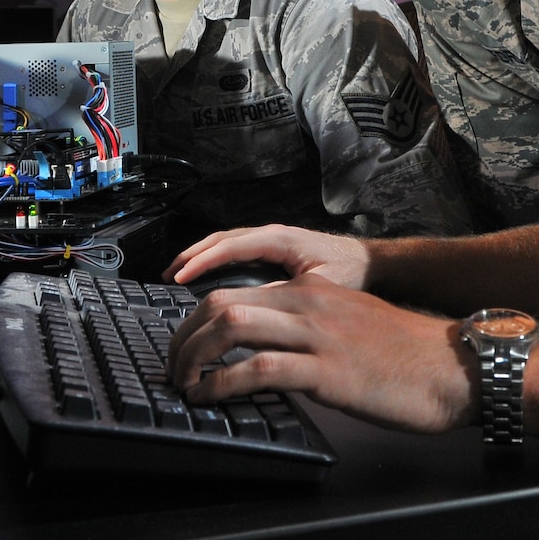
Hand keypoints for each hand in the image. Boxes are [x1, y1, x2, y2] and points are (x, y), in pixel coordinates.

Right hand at [166, 224, 371, 289]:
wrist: (370, 262)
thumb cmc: (351, 271)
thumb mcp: (320, 285)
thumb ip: (287, 292)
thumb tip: (254, 304)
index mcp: (280, 239)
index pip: (231, 245)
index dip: (203, 261)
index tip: (181, 276)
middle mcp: (272, 234)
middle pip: (221, 239)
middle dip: (192, 255)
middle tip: (168, 274)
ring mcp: (271, 240)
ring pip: (226, 242)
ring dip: (200, 255)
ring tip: (177, 272)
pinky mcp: (273, 248)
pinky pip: (235, 249)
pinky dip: (214, 258)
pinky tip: (204, 273)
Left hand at [166, 274, 476, 434]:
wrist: (454, 368)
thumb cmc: (408, 355)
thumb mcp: (350, 325)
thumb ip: (309, 329)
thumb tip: (269, 353)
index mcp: (311, 291)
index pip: (233, 291)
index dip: (196, 321)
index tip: (184, 348)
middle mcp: (308, 303)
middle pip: (220, 303)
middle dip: (183, 338)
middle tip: (173, 370)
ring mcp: (316, 334)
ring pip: (230, 326)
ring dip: (193, 358)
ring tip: (184, 385)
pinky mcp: (326, 369)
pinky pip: (257, 368)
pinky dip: (221, 384)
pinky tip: (211, 398)